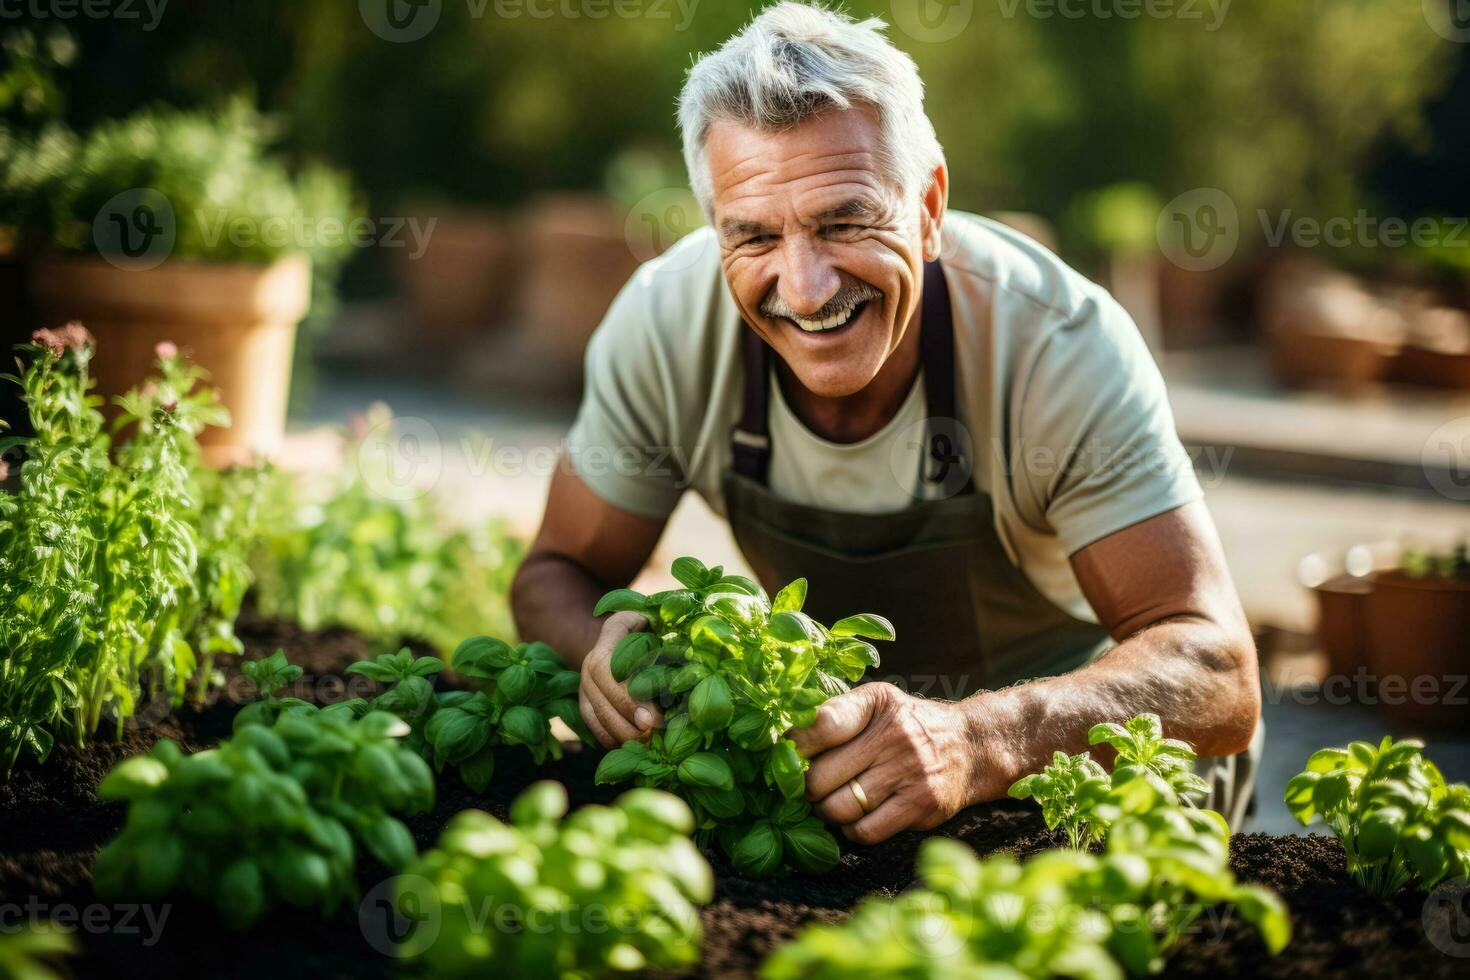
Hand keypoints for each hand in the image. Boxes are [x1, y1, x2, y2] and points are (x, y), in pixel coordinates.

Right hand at [578, 611, 663, 748]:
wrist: (632, 629)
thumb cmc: (655, 625)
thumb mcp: (661, 621)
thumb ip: (669, 635)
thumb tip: (692, 660)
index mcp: (611, 634)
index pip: (607, 670)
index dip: (626, 698)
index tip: (650, 718)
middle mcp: (592, 658)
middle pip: (601, 697)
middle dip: (627, 723)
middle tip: (652, 737)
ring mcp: (585, 681)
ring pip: (595, 715)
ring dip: (620, 735)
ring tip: (646, 745)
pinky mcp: (586, 699)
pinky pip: (592, 724)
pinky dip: (610, 739)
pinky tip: (631, 747)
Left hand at [789, 682, 987, 844]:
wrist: (970, 747)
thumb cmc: (908, 724)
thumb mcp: (878, 701)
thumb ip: (836, 713)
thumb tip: (786, 739)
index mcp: (878, 704)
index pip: (822, 725)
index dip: (795, 746)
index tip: (788, 756)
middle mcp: (895, 735)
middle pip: (821, 777)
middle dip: (807, 788)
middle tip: (809, 787)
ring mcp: (909, 773)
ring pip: (840, 808)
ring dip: (826, 812)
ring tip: (830, 803)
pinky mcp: (920, 805)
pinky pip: (866, 831)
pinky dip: (852, 830)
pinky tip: (856, 817)